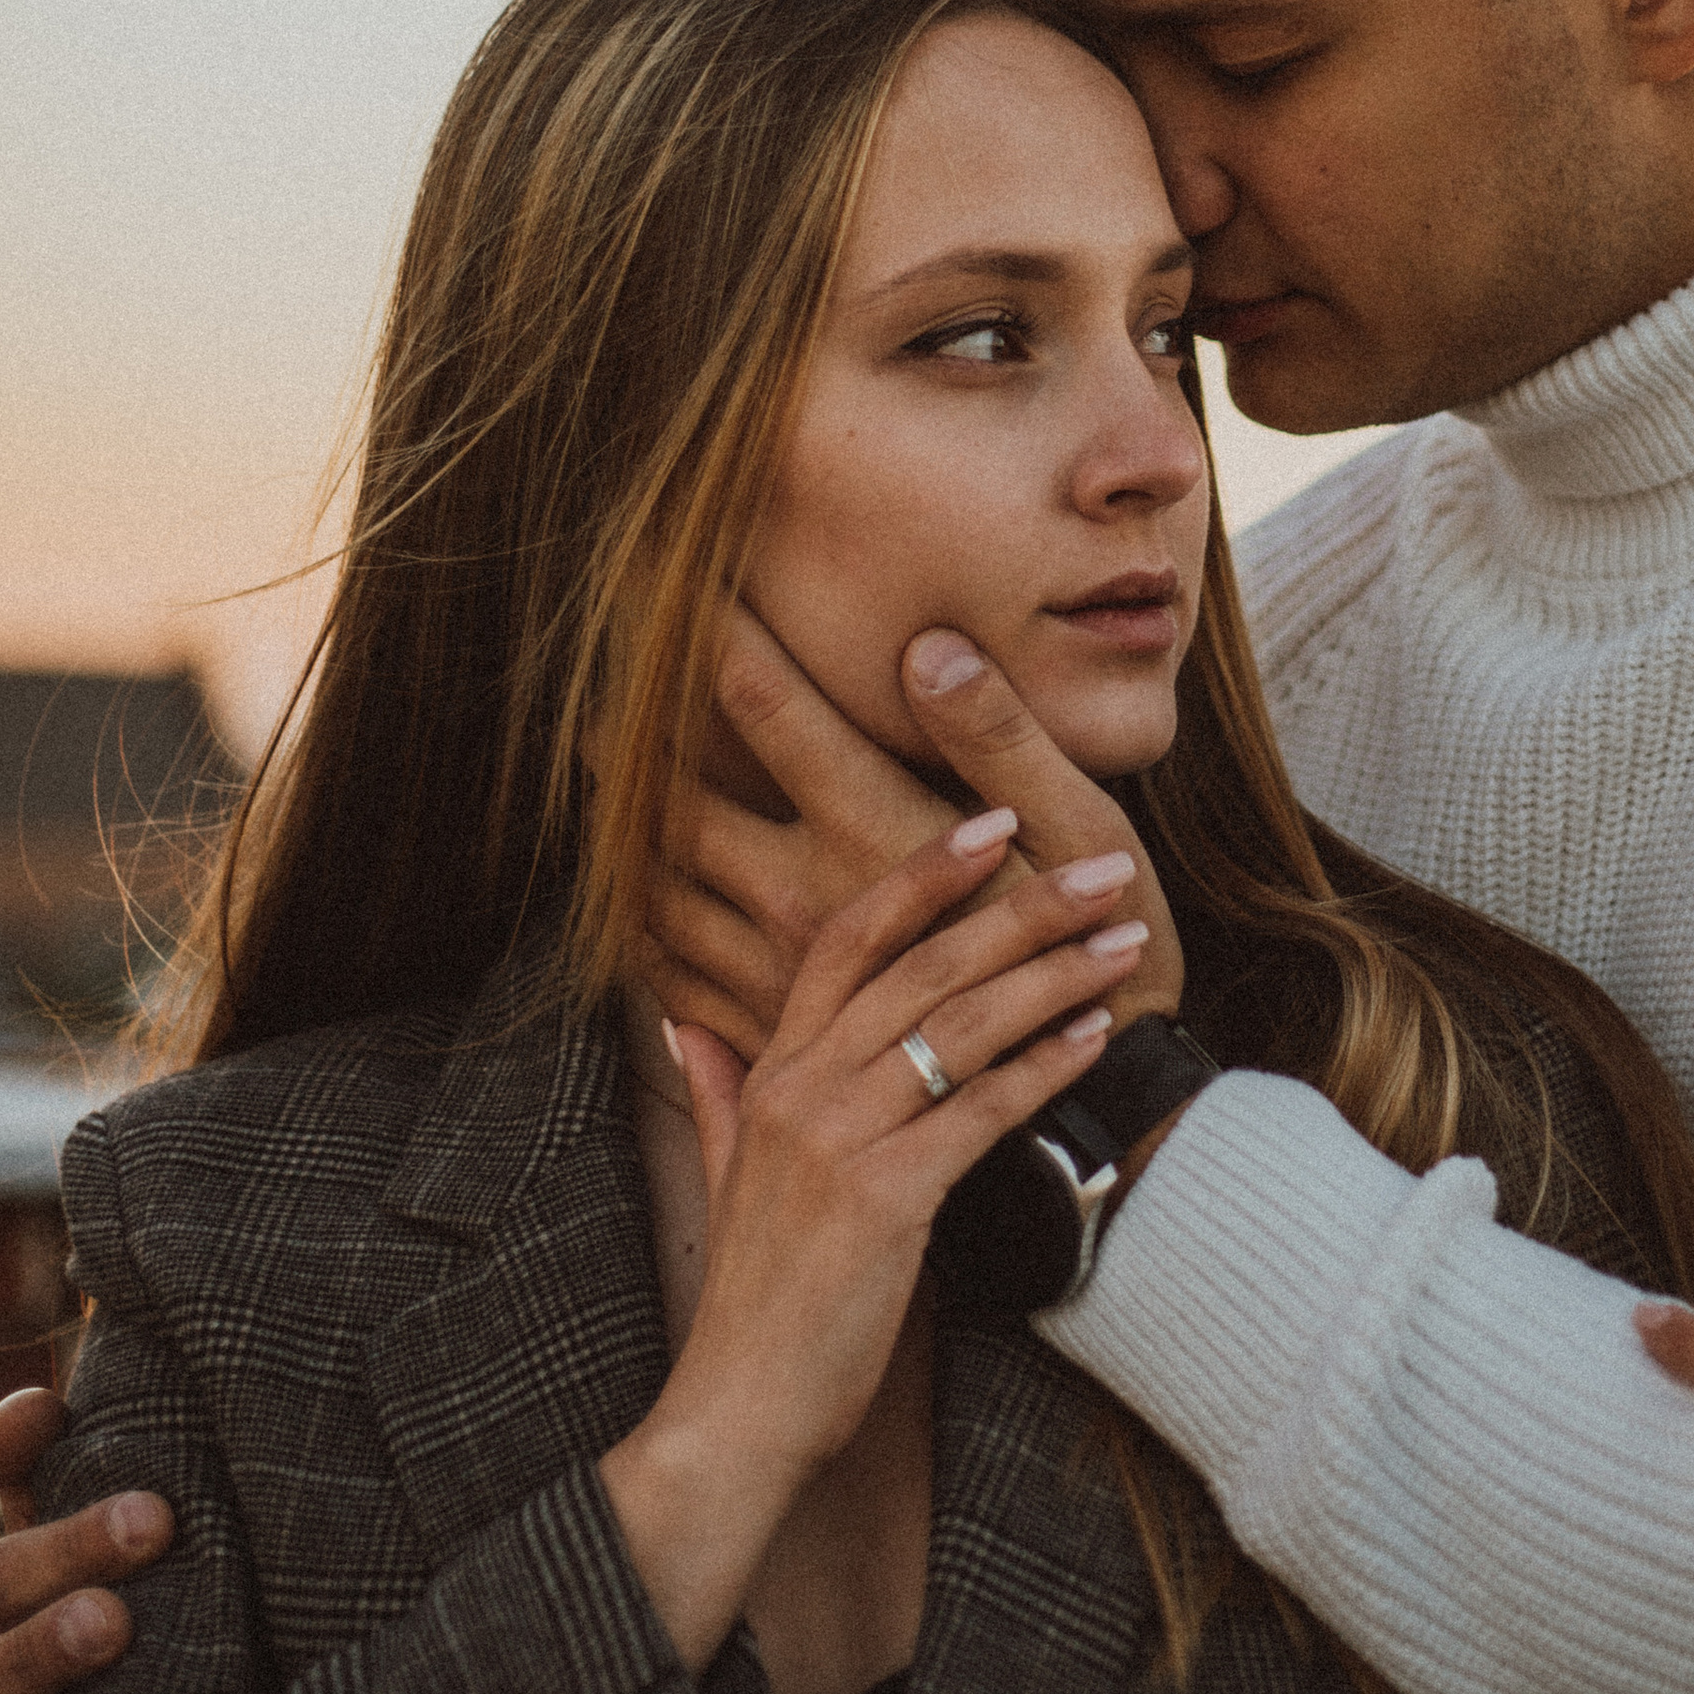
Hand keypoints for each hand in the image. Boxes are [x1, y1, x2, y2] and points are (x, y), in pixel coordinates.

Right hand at [602, 816, 1150, 1671]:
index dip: (922, 877)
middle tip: (1103, 865)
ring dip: (1054, 973)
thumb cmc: (757, 1301)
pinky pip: (979, 1109)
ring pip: (961, 1024)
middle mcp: (801, 1088)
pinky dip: (1044, 1065)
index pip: (848, 938)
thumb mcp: (721, 1177)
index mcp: (770, 1073)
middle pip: (922, 964)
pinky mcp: (885, 1198)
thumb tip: (685, 1022)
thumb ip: (715, 1091)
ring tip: (1123, 939)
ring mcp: (840, 1139)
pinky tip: (1096, 1035)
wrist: (741, 1410)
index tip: (993, 824)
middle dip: (1021, 906)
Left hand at [645, 602, 1184, 1054]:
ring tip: (601, 790)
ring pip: (655, 892)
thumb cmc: (1099, 950)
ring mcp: (779, 977)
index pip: (767, 707)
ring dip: (621, 836)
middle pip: (671, 801)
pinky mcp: (775, 1039)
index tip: (677, 581)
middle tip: (595, 693)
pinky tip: (641, 904)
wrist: (1091, 1113)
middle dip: (628, 739)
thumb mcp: (1080, 825)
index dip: (715, 634)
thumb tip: (926, 647)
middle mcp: (804, 899)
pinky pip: (673, 976)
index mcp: (871, 832)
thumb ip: (994, 735)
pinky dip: (645, 928)